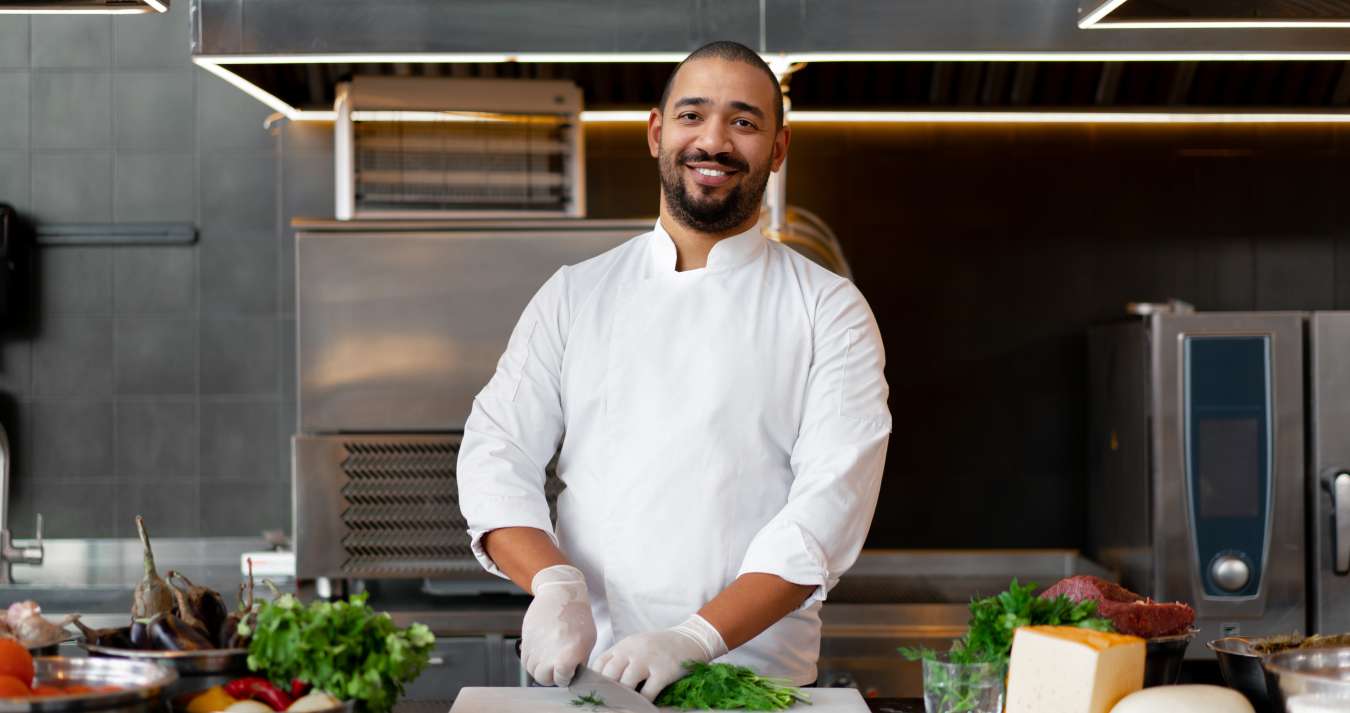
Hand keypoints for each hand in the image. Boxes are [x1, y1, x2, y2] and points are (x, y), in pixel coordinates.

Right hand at [520, 564, 596, 686]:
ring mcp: (536, 646)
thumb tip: (572, 676)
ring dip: (541, 668)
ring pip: (532, 670)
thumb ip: (579, 662)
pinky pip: (525, 660)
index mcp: (570, 651)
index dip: (565, 678)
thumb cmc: (578, 617)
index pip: (561, 679)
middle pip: (544, 678)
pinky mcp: (525, 639)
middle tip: (558, 667)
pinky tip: (542, 652)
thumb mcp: (588, 640)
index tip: (568, 672)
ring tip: (550, 657)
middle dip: (552, 676)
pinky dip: (532, 661)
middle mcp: (550, 651)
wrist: (561, 594)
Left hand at [594, 615, 728, 700]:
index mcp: (624, 645)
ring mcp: (648, 660)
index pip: (600, 664)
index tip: (596, 692)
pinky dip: (643, 702)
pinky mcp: (664, 671)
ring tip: (625, 705)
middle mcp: (633, 651)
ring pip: (626, 685)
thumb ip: (621, 658)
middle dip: (607, 692)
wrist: (691, 639)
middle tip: (609, 703)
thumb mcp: (637, 645)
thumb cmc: (661, 646)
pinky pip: (648, 693)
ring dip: (625, 698)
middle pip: (609, 675)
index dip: (595, 680)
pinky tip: (643, 705)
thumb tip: (604, 681)